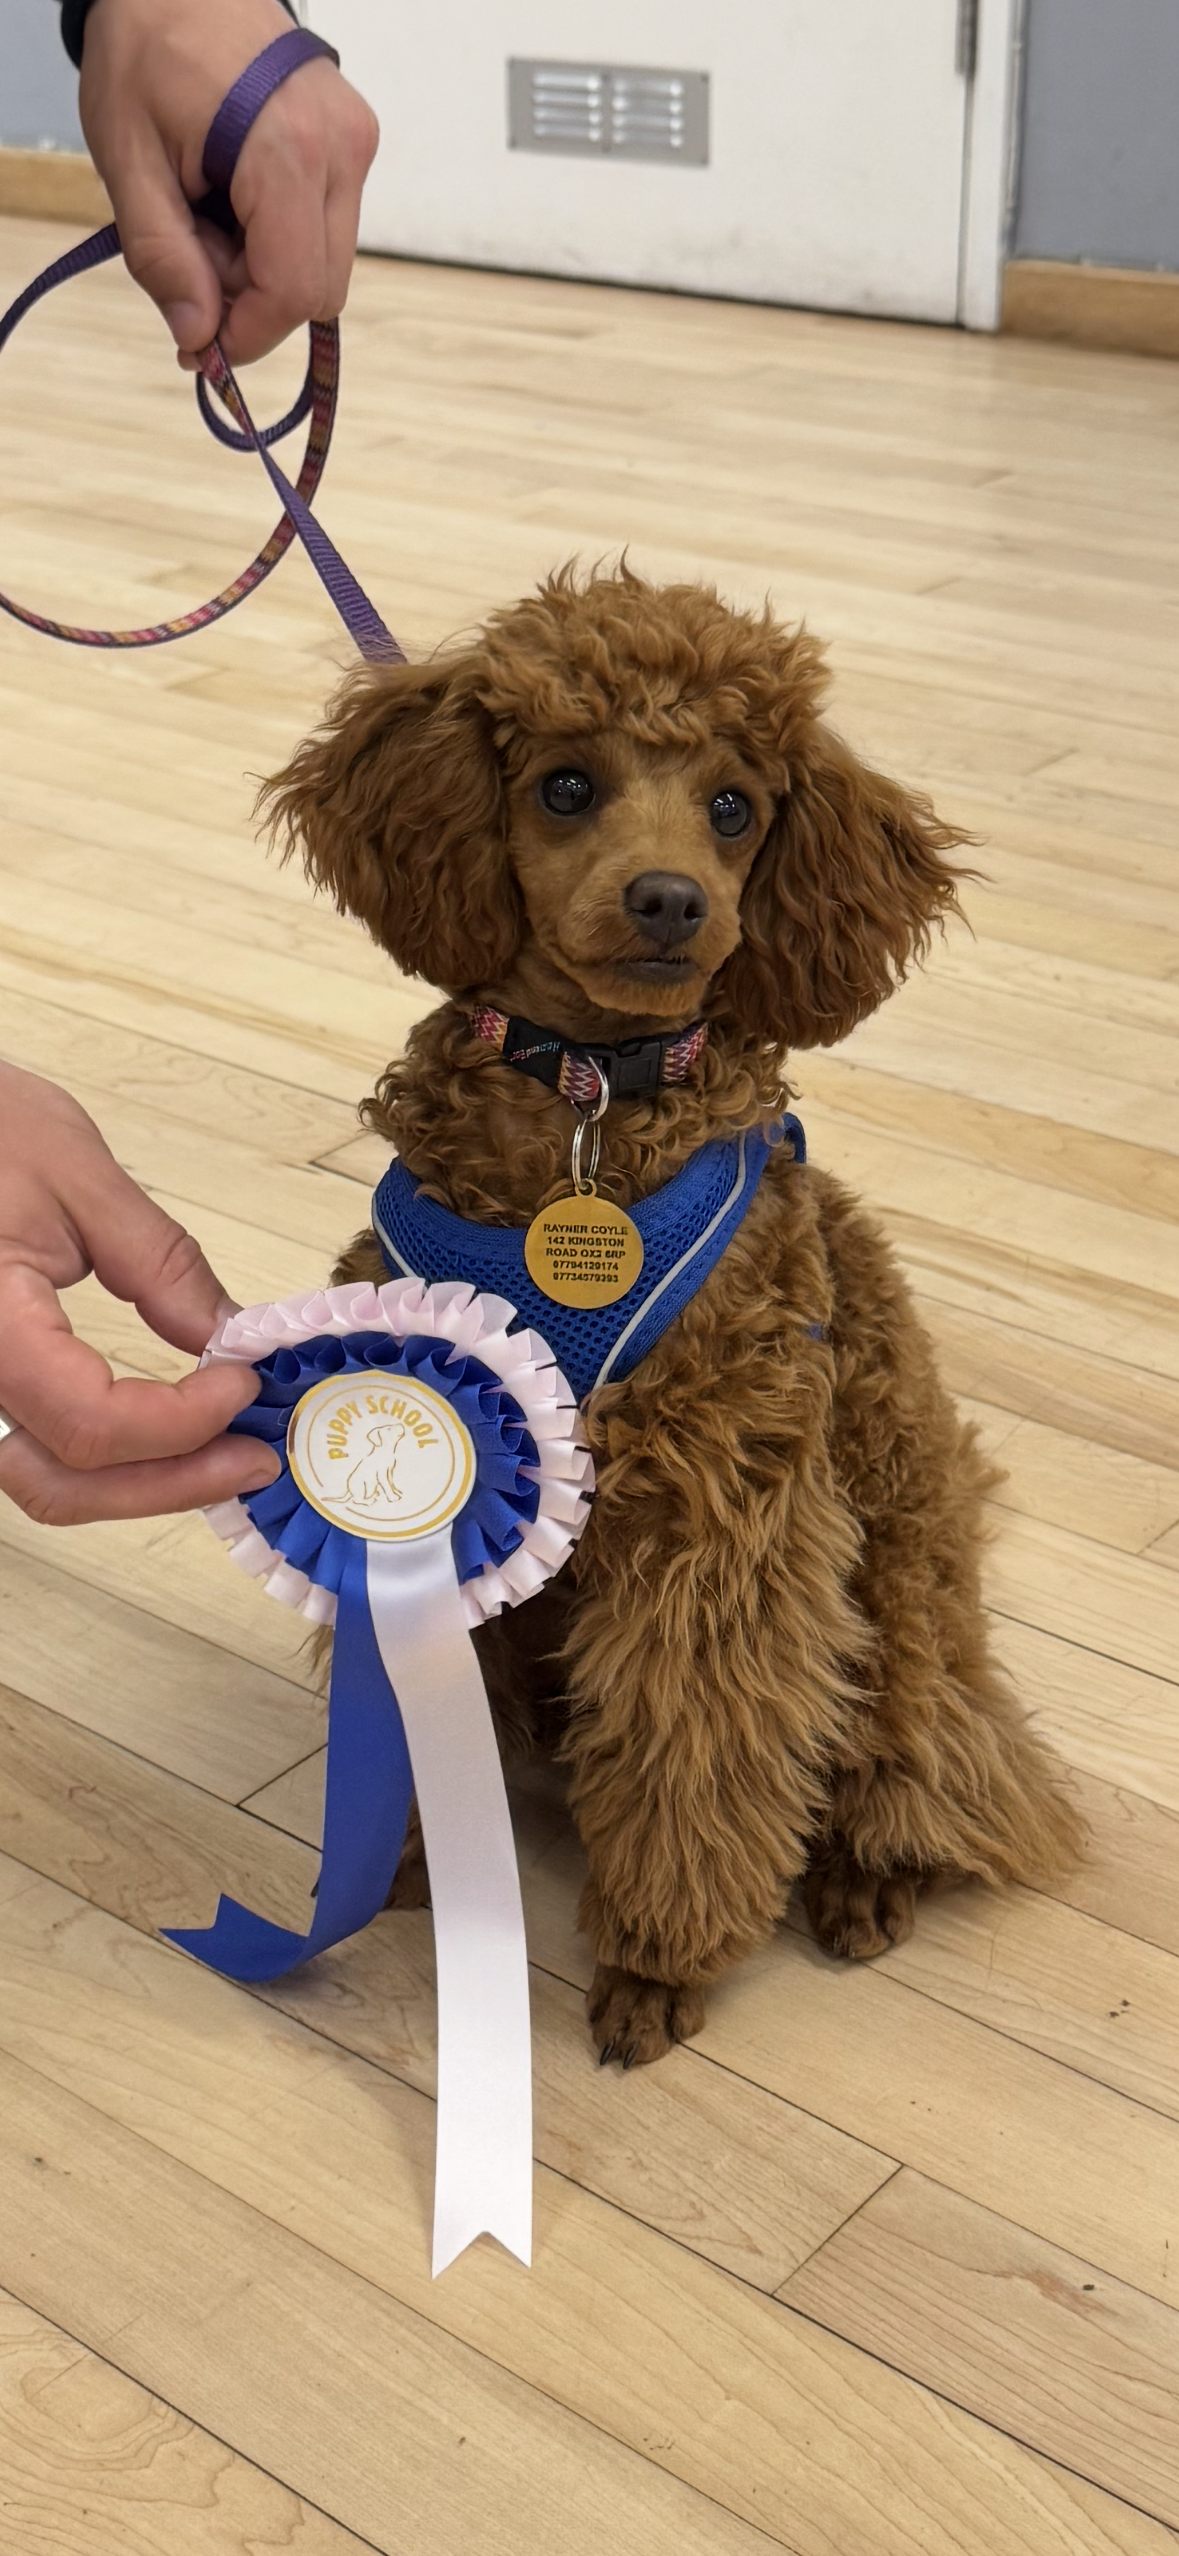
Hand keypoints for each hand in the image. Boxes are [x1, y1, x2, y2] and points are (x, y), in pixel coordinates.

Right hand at [0, 1064, 279, 1524]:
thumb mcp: (77, 1176)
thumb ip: (158, 1266)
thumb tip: (230, 1337)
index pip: (90, 1424)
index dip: (182, 1422)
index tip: (244, 1380)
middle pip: (60, 1484)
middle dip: (169, 1483)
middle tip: (253, 1457)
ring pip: (40, 1481)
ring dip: (136, 1482)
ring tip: (217, 1451)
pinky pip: (29, 1447)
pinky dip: (100, 1456)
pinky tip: (159, 1431)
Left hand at [78, 0, 378, 366]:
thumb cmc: (148, 49)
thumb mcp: (128, 158)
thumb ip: (162, 257)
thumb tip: (197, 338)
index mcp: (288, 150)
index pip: (295, 291)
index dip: (249, 335)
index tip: (200, 345)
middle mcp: (341, 148)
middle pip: (319, 288)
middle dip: (253, 300)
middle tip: (192, 256)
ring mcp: (355, 143)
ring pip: (324, 265)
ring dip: (263, 268)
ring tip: (209, 215)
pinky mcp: (354, 143)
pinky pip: (326, 228)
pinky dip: (278, 236)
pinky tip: (234, 197)